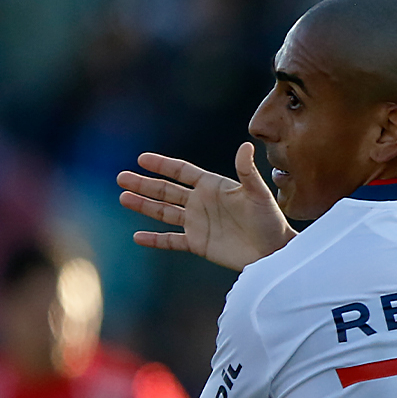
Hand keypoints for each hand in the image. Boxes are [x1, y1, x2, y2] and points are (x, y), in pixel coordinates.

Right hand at [118, 145, 295, 270]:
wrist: (274, 252)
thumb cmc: (270, 220)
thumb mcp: (259, 194)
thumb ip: (247, 172)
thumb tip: (246, 145)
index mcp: (213, 186)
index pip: (182, 172)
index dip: (162, 165)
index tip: (142, 159)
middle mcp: (201, 203)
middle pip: (166, 190)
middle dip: (144, 184)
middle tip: (121, 177)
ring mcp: (198, 223)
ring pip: (164, 212)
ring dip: (144, 205)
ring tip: (123, 198)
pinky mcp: (198, 243)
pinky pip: (171, 240)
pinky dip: (155, 239)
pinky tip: (137, 237)